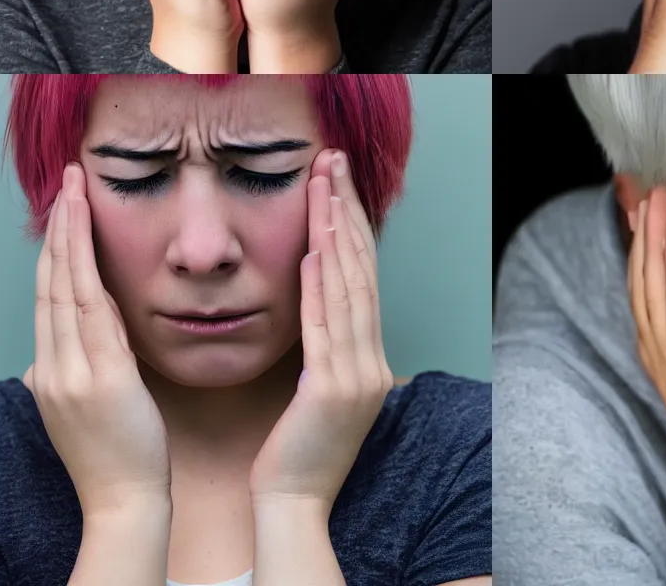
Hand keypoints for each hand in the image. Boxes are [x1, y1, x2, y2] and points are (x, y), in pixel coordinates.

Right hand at [23, 163, 171, 516]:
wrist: (123, 500)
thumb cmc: (118, 451)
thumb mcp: (88, 401)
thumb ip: (81, 363)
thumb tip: (75, 338)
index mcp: (51, 369)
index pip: (50, 296)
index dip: (57, 250)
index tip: (67, 212)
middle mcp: (54, 365)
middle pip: (51, 283)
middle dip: (60, 230)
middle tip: (70, 184)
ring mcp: (72, 371)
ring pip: (64, 290)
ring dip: (70, 238)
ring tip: (76, 195)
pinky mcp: (100, 378)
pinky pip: (91, 315)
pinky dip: (86, 274)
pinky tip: (89, 244)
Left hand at [248, 149, 393, 512]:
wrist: (295, 502)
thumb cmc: (298, 445)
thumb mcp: (321, 385)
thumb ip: (328, 340)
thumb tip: (322, 294)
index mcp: (368, 354)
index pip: (363, 274)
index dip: (352, 223)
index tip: (338, 181)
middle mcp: (370, 357)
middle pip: (361, 269)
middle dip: (346, 210)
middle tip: (334, 162)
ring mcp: (356, 373)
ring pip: (348, 289)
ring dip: (335, 234)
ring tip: (325, 188)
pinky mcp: (333, 389)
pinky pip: (326, 327)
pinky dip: (321, 286)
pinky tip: (315, 251)